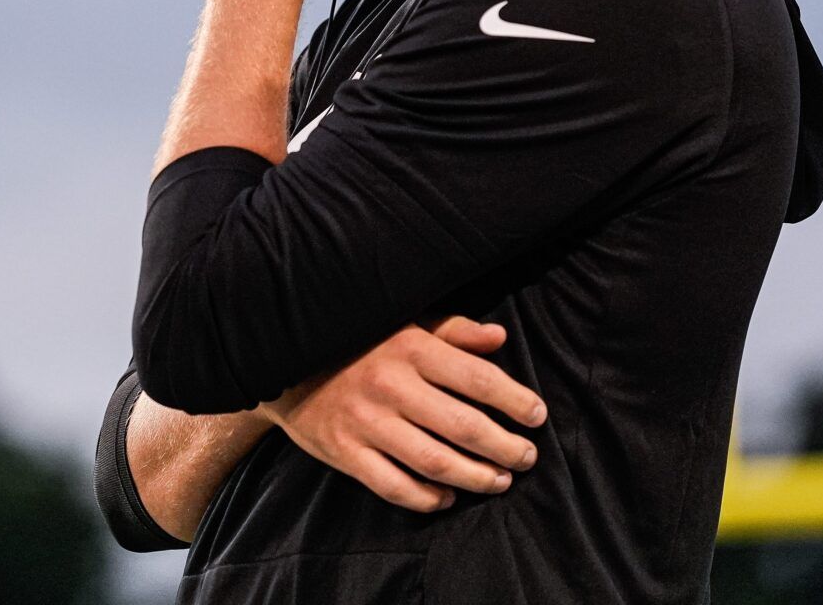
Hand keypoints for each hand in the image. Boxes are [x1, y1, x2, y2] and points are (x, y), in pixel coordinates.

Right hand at [257, 316, 546, 513]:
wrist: (284, 360)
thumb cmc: (359, 342)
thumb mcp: (405, 323)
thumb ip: (453, 331)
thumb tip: (499, 337)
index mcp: (411, 349)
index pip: (478, 379)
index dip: (515, 400)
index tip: (538, 416)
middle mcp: (391, 386)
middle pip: (464, 426)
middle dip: (505, 447)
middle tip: (527, 457)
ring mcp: (366, 423)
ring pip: (434, 462)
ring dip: (476, 477)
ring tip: (500, 482)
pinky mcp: (344, 453)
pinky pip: (394, 486)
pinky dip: (427, 498)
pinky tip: (449, 498)